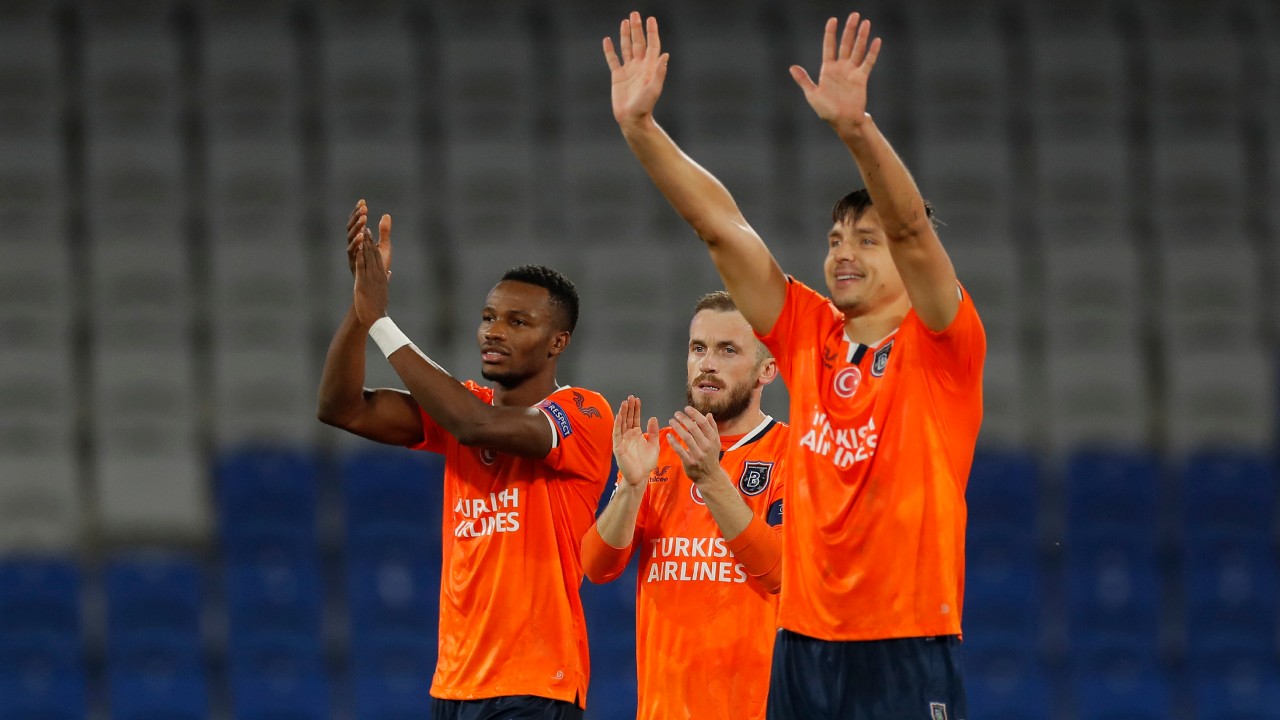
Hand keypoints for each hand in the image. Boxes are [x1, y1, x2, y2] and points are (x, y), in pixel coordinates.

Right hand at [346, 199, 391, 276]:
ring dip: (357, 229)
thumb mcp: (383, 246)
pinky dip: (356, 244)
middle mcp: (353, 245)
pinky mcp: (353, 263)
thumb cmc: (377, 266)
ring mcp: (352, 254)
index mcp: (358, 240)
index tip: (363, 201)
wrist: (374, 285)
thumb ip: (384, 232)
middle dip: (357, 218)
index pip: (356, 222)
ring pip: (351, 238)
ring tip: (364, 220)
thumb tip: (386, 215)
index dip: (358, 212)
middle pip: (351, 228)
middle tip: (364, 209)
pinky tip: (362, 236)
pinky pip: (352, 252)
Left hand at [353, 233, 389, 326]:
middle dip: (370, 240)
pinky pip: (362, 267)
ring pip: (368, 258)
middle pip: (374, 254)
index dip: (374, 244)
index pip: (378, 256)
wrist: (377, 317)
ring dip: (365, 245)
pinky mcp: (363, 283)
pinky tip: (358, 248)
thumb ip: (386, 280)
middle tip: (366, 228)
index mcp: (381, 275)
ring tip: (362, 234)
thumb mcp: (383, 290)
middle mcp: (377, 274)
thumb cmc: (379, 306)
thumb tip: (389, 273)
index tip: (371, 235)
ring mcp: (371, 278)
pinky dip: (360, 257)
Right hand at [604, 12, 669, 127]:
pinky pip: (613, 60)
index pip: (651, 45)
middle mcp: (640, 66)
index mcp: (649, 67)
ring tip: (624, 21)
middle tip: (635, 14)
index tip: (650, 19)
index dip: (651, 32)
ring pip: (626, 48)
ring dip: (625, 35)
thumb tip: (665, 55)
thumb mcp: (654, 88)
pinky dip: (610, 50)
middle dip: (637, 28)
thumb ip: (659, 72)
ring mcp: (628, 70)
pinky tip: (607, 40)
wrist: (632, 119)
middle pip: (638, 43)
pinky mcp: (618, 77)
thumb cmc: (645, 106)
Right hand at [612, 396, 659, 487]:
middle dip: (629, 408)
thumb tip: (653, 418)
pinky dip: (617, 425)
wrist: (641, 477)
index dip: (636, 409)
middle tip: (630, 397)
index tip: (637, 400)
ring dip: (622, 414)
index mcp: (636, 434)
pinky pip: (617, 434)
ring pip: (621, 424)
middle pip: (628, 419)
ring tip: (625, 403)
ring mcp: (622, 441)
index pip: (635, 419)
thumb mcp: (654, 445)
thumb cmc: (646, 463)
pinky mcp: (618, 447)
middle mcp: (628, 436)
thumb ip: (653, 432)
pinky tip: (619, 417)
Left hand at [667, 406, 720, 483]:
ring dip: (677, 427)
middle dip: (684, 419)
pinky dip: (673, 442)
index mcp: (713, 439)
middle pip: (694, 428)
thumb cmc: (711, 457)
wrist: (710, 476)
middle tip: (676, 414)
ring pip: (686, 437)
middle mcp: (706, 446)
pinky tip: (669, 435)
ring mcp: (698, 455)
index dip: (694, 414)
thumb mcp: (715, 442)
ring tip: (671, 421)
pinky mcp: (690, 462)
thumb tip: (708, 414)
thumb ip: (712, 428)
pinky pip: (680, 450)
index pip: (703, 423)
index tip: (686, 408)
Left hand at [790, 13, 881, 132]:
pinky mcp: (861, 78)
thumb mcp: (812, 95)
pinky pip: (868, 63)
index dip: (830, 33)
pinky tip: (876, 41)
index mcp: (827, 69)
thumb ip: (804, 80)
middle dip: (849, 30)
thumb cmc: (826, 110)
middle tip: (854, 15)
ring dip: (862, 37)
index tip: (833, 19)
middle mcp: (840, 67)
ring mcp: (852, 72)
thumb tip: (792, 67)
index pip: (829, 46)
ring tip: (866, 23)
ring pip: (858, 50)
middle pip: (845, 44)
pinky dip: (872, 52)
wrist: (843, 122)